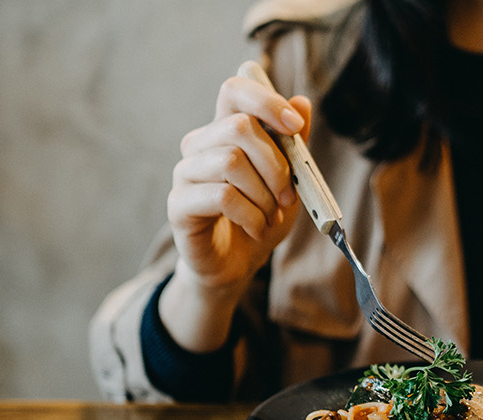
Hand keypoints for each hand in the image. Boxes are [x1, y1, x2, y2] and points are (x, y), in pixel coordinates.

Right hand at [159, 75, 312, 351]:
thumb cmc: (261, 218)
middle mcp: (200, 146)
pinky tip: (257, 228)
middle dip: (276, 162)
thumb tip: (303, 102)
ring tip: (272, 215)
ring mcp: (185, 174)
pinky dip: (251, 215)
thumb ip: (295, 145)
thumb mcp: (288, 181)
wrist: (236, 265)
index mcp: (225, 132)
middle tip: (288, 194)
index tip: (295, 125)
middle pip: (239, 126)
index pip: (234, 90)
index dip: (266, 100)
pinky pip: (221, 196)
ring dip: (264, 193)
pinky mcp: (179, 204)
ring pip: (231, 161)